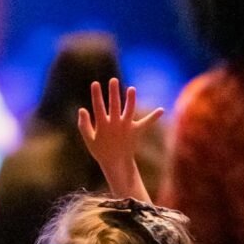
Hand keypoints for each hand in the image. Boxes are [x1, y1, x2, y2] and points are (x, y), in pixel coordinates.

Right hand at [77, 78, 163, 199]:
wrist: (116, 164)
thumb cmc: (100, 150)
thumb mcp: (89, 140)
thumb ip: (84, 125)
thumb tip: (82, 109)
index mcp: (102, 126)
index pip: (98, 107)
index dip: (96, 95)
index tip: (95, 83)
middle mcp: (115, 125)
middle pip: (114, 106)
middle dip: (113, 93)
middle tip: (113, 80)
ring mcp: (127, 128)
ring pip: (129, 111)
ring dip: (131, 100)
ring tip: (131, 89)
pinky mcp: (136, 131)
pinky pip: (146, 123)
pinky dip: (153, 117)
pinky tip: (161, 110)